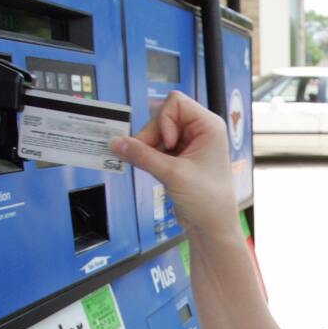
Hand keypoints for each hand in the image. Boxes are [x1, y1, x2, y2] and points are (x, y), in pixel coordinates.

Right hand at [110, 91, 238, 239]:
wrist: (212, 226)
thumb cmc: (206, 199)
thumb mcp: (172, 174)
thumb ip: (141, 155)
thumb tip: (115, 142)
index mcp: (209, 126)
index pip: (175, 102)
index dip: (164, 121)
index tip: (168, 144)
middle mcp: (201, 130)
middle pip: (163, 116)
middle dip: (152, 136)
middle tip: (151, 158)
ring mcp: (190, 143)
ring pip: (157, 132)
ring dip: (149, 148)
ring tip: (157, 168)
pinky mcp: (180, 156)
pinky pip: (157, 145)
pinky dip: (150, 155)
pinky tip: (154, 169)